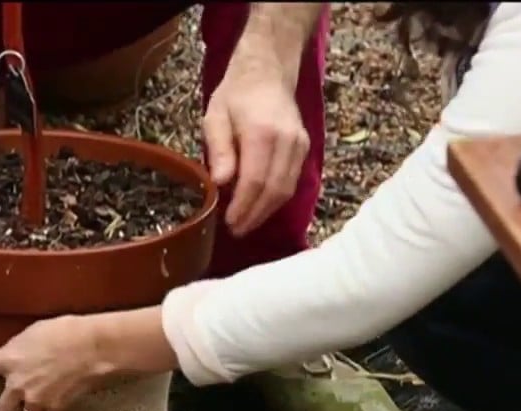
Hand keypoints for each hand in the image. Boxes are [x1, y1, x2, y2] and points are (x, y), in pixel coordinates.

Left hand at [0, 316, 110, 410]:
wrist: (93, 347)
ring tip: (40, 407)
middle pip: (2, 409)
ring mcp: (37, 400)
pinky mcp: (56, 408)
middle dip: (7, 407)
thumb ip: (18, 348)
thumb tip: (14, 355)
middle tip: (14, 402)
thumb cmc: (65, 331)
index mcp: (9, 360)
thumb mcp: (33, 332)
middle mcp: (17, 385)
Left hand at [203, 50, 308, 236]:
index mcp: (262, 133)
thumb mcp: (215, 117)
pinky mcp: (305, 148)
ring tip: (246, 223)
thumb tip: (221, 184)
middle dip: (254, 215)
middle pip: (274, 190)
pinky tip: (260, 206)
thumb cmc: (236, 95)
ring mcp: (300, 145)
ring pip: (286, 189)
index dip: (243, 207)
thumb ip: (220, 150)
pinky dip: (276, 198)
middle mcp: (287, 141)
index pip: (255, 181)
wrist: (268, 71)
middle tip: (236, 230)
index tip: (228, 223)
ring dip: (266, 211)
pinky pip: (292, 181)